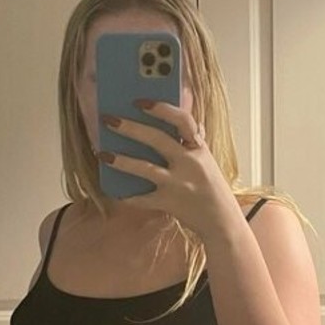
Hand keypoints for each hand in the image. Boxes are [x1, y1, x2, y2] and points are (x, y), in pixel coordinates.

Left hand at [98, 100, 242, 241]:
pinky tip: (115, 192)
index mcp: (199, 148)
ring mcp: (178, 184)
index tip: (140, 102)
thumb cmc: (213, 189)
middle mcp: (189, 163)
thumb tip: (192, 121)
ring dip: (121, 160)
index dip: (161, 108)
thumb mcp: (208, 161)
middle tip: (109, 120)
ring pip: (145, 168)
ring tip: (103, 154)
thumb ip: (196, 142)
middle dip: (130, 128)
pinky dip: (128, 196)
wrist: (222, 222)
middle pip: (157, 139)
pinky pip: (143, 198)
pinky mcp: (169, 203)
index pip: (182, 120)